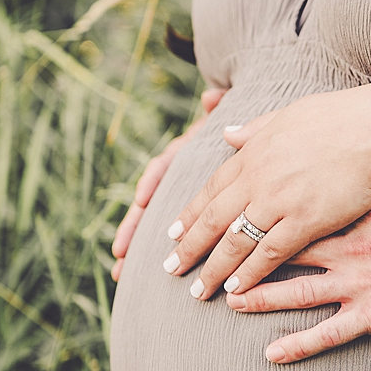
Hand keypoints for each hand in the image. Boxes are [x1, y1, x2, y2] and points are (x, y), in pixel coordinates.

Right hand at [112, 89, 227, 275]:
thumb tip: (210, 96)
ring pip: (153, 224)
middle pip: (150, 203)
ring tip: (119, 274)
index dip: (152, 181)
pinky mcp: (191, 214)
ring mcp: (180, 195)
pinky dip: (158, 252)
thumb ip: (221, 106)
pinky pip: (174, 235)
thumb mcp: (232, 114)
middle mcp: (177, 178)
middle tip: (118, 257)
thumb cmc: (241, 128)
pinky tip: (137, 271)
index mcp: (186, 153)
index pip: (164, 165)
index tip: (143, 199)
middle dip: (134, 228)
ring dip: (136, 248)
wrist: (251, 137)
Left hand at [162, 86, 370, 298]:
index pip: (211, 188)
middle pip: (214, 219)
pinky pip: (268, 253)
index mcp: (254, 152)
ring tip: (197, 291)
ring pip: (235, 241)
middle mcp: (259, 178)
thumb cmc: (338, 119)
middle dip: (190, 247)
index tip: (172, 234)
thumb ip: (254, 128)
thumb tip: (225, 132)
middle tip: (170, 269)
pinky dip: (249, 272)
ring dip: (213, 268)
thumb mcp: (287, 115)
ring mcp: (279, 201)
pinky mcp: (305, 221)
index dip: (189, 213)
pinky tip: (235, 289)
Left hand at [226, 193, 370, 362]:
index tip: (231, 210)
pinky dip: (299, 345)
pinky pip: (330, 333)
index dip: (259, 208)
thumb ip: (369, 183)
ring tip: (226, 299)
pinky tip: (271, 355)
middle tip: (211, 258)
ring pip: (298, 291)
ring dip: (260, 297)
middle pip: (285, 248)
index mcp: (356, 214)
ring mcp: (363, 281)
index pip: (296, 207)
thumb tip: (347, 163)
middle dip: (246, 253)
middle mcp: (352, 245)